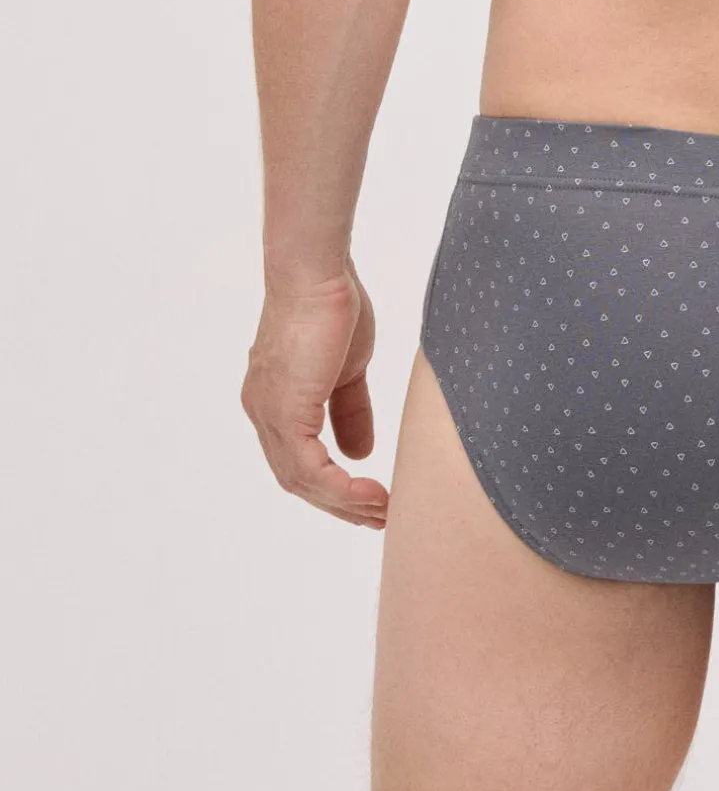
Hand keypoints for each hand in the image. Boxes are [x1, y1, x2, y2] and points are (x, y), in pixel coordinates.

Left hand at [241, 258, 389, 527]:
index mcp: (275, 401)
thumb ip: (350, 410)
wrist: (317, 273)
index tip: (368, 499)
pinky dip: (340, 488)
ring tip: (382, 511)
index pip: (299, 459)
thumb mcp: (347, 368)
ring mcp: (269, 415)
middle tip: (378, 518)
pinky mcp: (285, 412)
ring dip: (344, 503)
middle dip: (339, 504)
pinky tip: (369, 494)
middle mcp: (263, 412)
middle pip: (297, 479)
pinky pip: (310, 467)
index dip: (332, 486)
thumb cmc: (332, 304)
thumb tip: (361, 453)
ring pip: (302, 480)